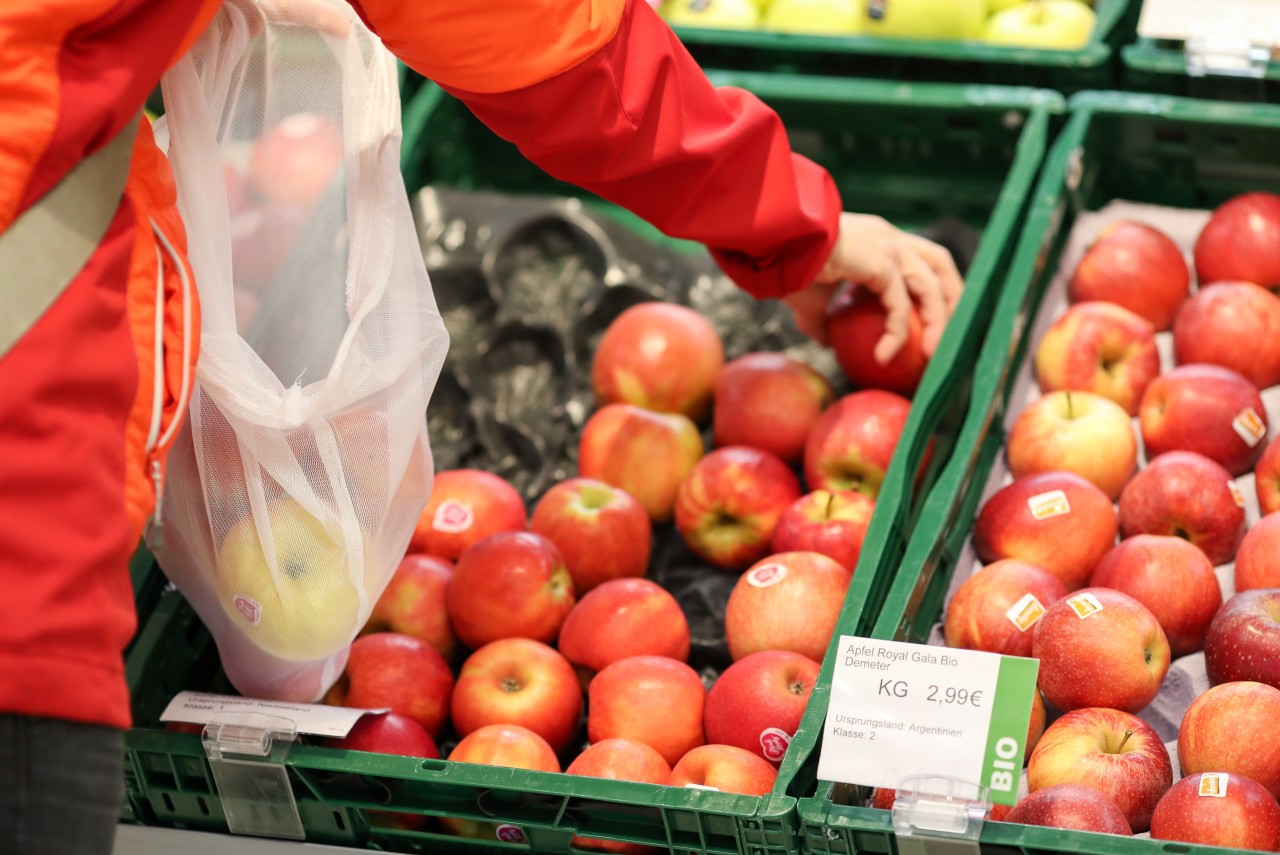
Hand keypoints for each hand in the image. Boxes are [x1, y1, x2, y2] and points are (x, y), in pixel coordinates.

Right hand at [783, 213, 963, 362]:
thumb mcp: (811, 299)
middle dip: (952, 300)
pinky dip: (898, 333)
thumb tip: (828, 341)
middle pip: (940, 265)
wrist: (775, 246)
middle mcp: (889, 237)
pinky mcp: (882, 262)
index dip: (933, 290)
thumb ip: (824, 319)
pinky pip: (900, 304)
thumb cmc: (788, 265)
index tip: (930, 323)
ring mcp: (888, 246)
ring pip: (931, 285)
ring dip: (937, 322)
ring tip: (928, 356)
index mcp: (877, 240)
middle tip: (944, 337)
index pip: (921, 260)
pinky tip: (884, 356)